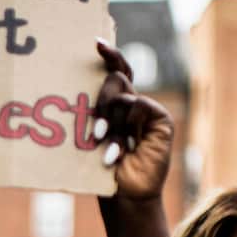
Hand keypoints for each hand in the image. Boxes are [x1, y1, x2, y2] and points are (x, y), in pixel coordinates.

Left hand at [92, 39, 173, 201]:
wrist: (123, 194)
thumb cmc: (102, 168)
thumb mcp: (92, 137)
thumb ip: (93, 114)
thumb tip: (75, 93)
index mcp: (115, 104)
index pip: (115, 71)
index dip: (109, 55)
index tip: (96, 43)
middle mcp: (132, 103)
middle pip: (116, 78)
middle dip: (102, 100)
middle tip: (97, 130)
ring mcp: (147, 110)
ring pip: (123, 96)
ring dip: (111, 122)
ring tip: (105, 145)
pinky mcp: (161, 120)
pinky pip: (140, 105)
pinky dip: (128, 125)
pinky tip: (124, 148)